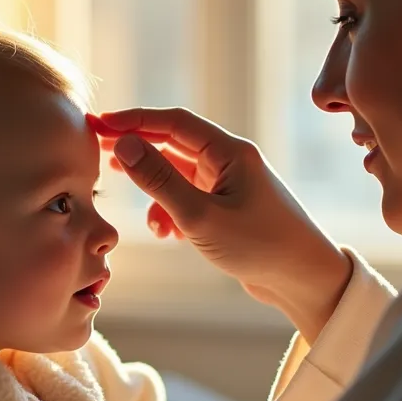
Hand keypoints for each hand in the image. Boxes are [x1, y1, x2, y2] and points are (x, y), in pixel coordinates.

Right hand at [91, 108, 352, 341]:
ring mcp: (231, 185)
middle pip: (173, 144)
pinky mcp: (231, 209)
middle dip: (137, 150)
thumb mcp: (200, 216)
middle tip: (97, 153)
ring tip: (140, 213)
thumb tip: (123, 145)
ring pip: (179, 176)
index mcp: (230, 151)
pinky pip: (190, 199)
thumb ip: (159, 181)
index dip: (132, 120)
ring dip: (156, 192)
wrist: (304, 280)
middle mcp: (231, 161)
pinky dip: (173, 212)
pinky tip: (167, 233)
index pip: (172, 122)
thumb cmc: (260, 246)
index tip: (98, 124)